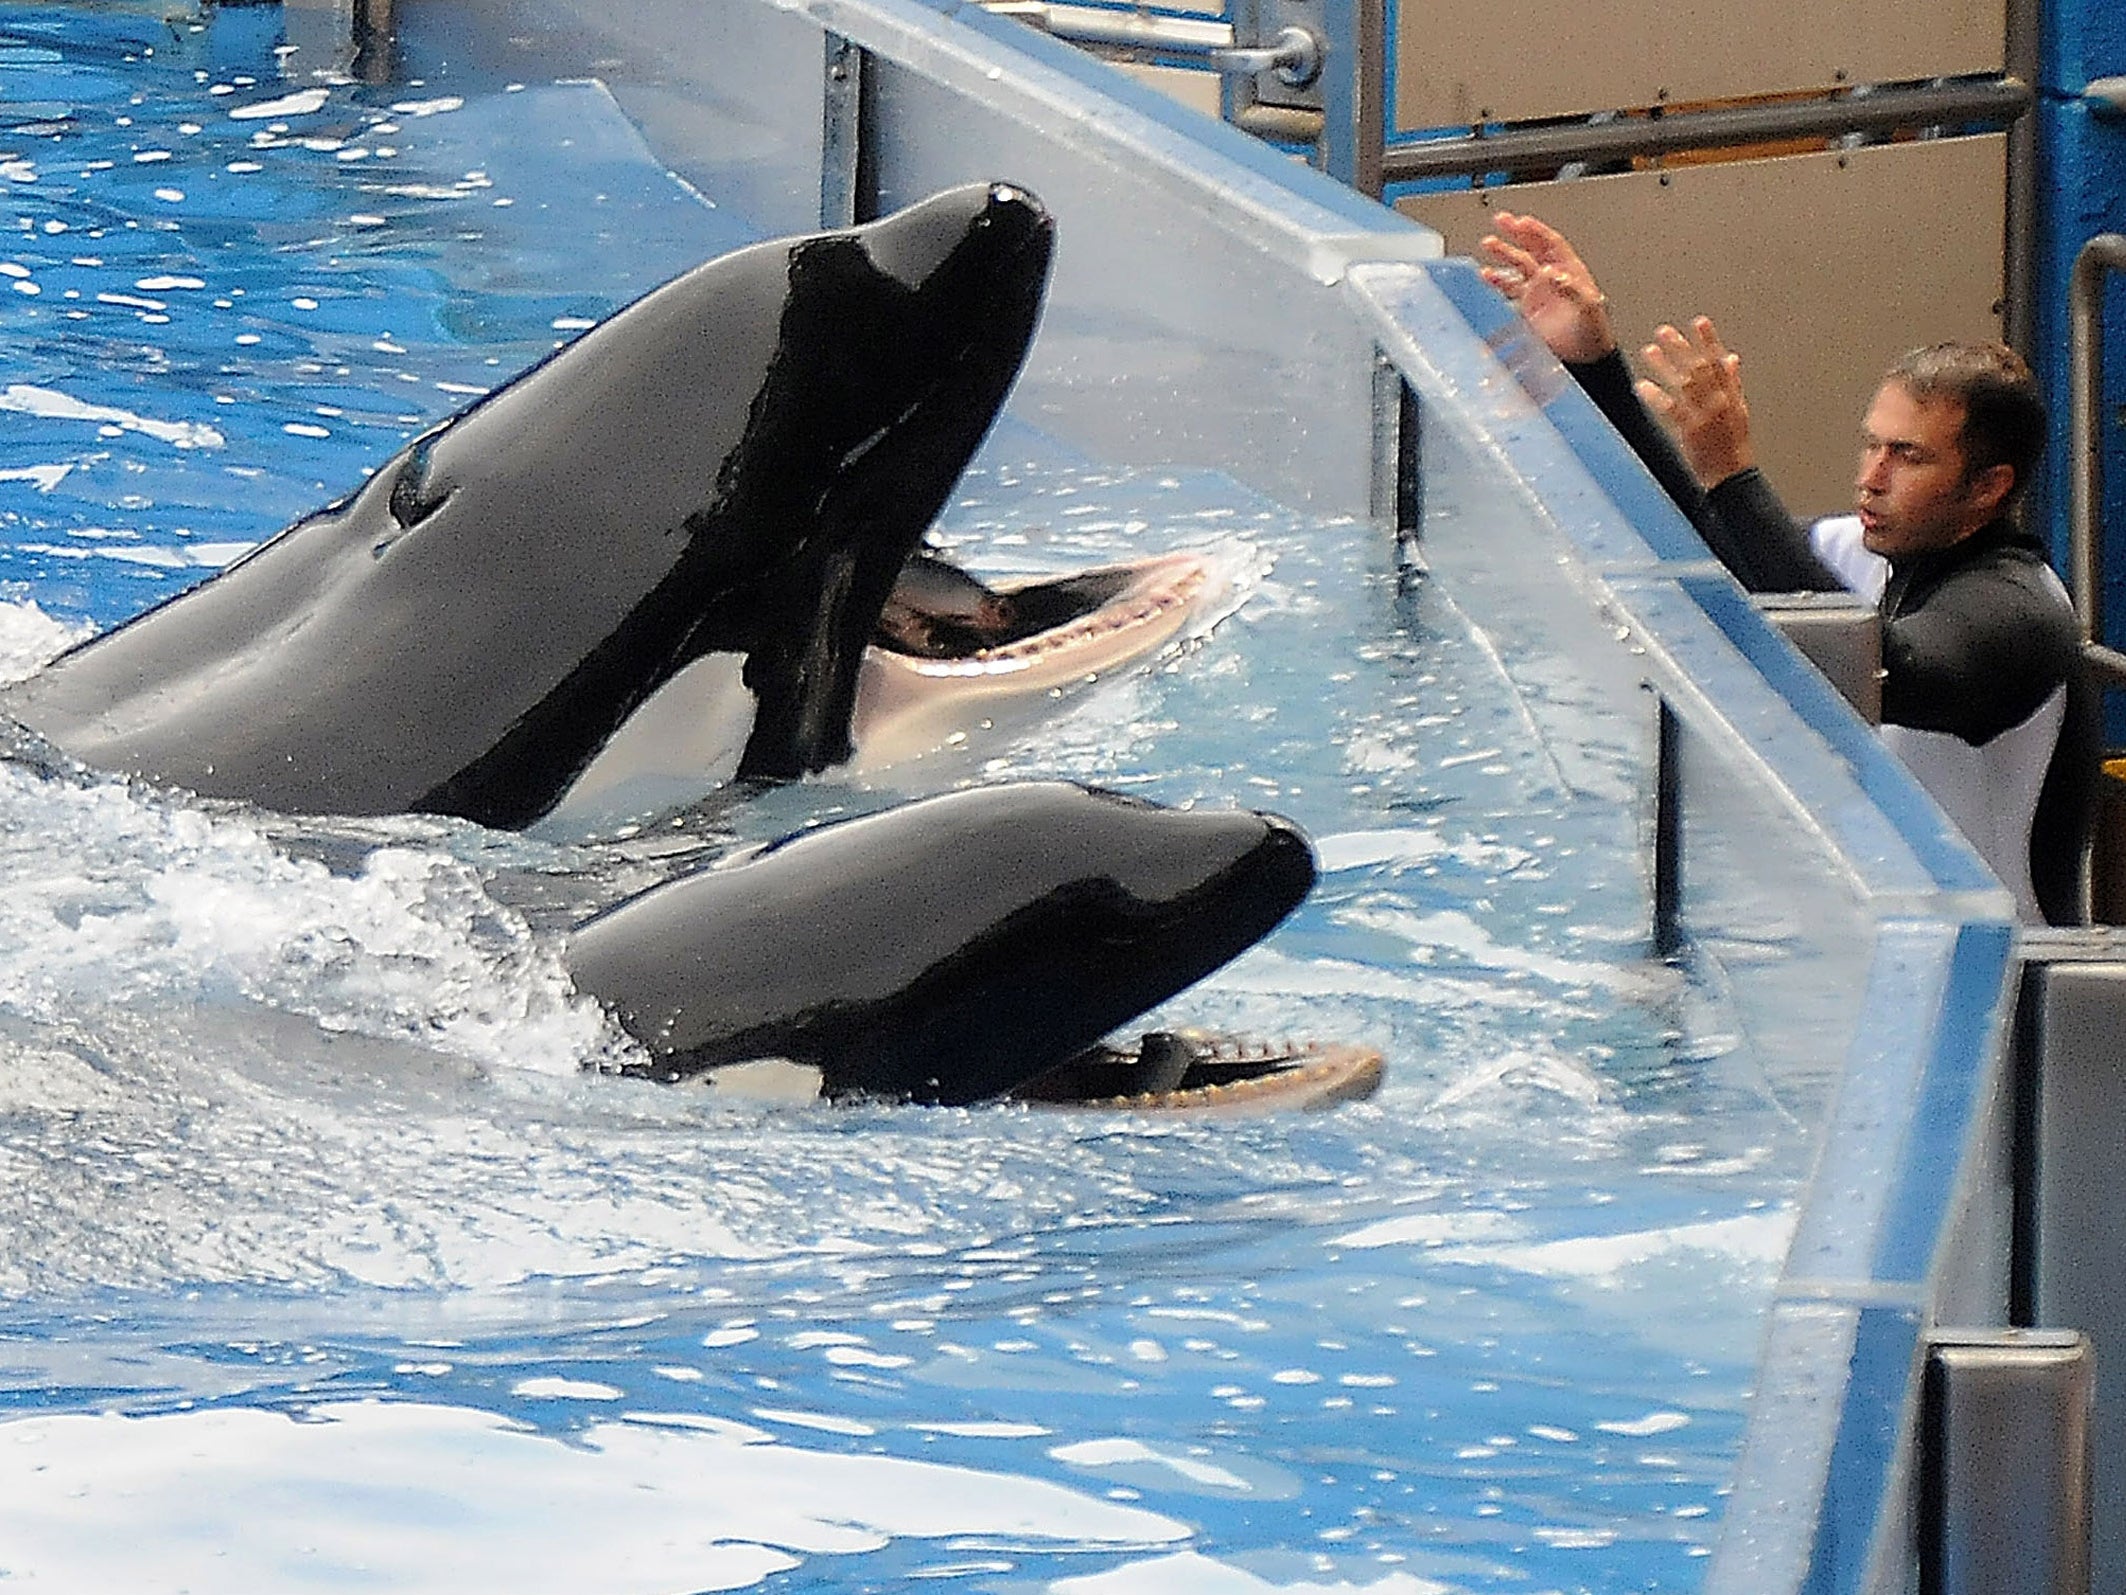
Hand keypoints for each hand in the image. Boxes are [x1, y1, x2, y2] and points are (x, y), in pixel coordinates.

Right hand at [1477, 212, 1616, 364]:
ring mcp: (1538, 293)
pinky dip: (1498, 281)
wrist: (1583, 358)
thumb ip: (1570, 288)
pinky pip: (1509, 289)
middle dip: (1516, 233)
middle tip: (1502, 220)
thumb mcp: (1588, 307)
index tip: (1521, 222)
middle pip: (1532, 248)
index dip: (1537, 232)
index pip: (1551, 243)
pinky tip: (1487, 274)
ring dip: (1504, 254)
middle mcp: (1552, 278)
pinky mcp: (1527, 309)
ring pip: (1518, 265)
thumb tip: (1551, 273)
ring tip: (1489, 243)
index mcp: (1570, 271)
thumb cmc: (1593, 333)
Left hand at [1635, 316, 1753, 489]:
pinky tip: (1641, 385)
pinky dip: (1656, 395)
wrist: (1732, 474)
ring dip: (1664, 365)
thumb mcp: (1739, 410)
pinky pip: (1671, 409)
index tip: (1699, 322)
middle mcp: (1720, 400)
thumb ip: (1733, 382)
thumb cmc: (1733, 443)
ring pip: (1683, 384)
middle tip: (1663, 331)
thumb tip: (1731, 357)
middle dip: (1681, 347)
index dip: (1709, 340)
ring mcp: (1706, 415)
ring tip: (1647, 350)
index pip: (1719, 361)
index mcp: (1731, 394)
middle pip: (1698, 368)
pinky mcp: (1691, 431)